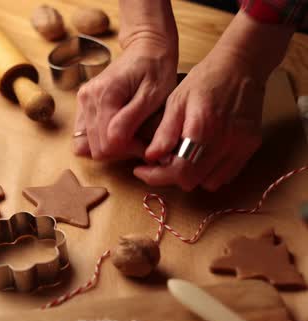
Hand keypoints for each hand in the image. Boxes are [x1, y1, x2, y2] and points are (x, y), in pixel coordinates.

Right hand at [74, 40, 177, 159]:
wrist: (145, 47)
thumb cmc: (155, 68)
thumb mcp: (153, 94)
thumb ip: (132, 118)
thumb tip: (114, 141)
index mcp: (104, 95)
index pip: (108, 143)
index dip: (130, 150)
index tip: (147, 144)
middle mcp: (87, 99)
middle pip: (96, 148)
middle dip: (121, 151)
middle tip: (141, 142)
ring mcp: (82, 102)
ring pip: (87, 146)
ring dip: (110, 148)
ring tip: (131, 137)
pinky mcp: (83, 105)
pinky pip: (83, 137)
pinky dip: (100, 141)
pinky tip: (118, 133)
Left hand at [134, 50, 264, 190]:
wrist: (241, 66)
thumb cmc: (204, 80)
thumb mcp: (176, 101)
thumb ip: (164, 131)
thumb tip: (150, 157)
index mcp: (203, 128)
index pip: (180, 171)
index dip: (156, 177)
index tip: (141, 170)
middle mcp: (225, 141)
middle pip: (193, 181)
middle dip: (170, 176)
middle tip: (159, 161)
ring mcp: (241, 146)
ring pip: (210, 183)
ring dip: (192, 175)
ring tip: (180, 156)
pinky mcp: (251, 146)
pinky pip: (227, 174)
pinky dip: (210, 172)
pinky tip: (199, 155)